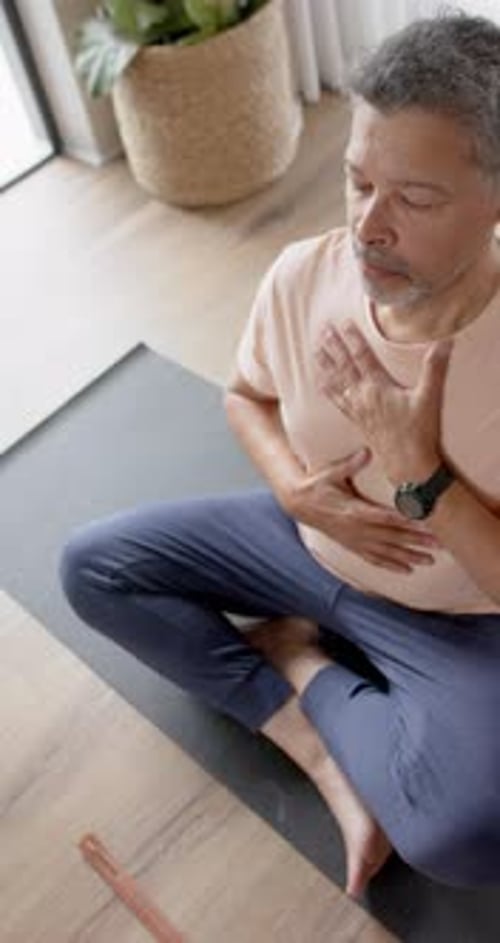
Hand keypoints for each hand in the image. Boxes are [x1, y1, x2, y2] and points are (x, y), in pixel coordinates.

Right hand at [284, 448, 438, 572]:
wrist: (297, 504)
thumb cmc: (316, 484)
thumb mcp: (330, 472)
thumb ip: (350, 464)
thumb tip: (367, 451)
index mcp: (353, 510)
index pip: (385, 517)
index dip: (405, 522)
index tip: (424, 524)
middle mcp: (356, 529)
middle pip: (391, 537)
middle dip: (416, 541)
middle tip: (439, 545)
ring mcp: (355, 540)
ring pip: (386, 552)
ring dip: (409, 557)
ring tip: (430, 561)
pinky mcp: (352, 546)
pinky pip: (374, 559)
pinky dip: (391, 565)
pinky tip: (407, 570)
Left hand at [315, 321, 452, 483]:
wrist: (406, 463)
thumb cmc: (418, 432)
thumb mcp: (429, 398)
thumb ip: (435, 368)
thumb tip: (445, 342)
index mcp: (378, 387)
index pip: (363, 356)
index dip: (353, 338)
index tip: (343, 322)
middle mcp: (363, 396)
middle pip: (344, 366)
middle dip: (333, 347)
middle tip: (322, 330)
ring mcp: (357, 409)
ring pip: (336, 382)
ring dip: (325, 365)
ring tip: (315, 350)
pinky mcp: (356, 421)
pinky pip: (337, 400)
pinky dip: (328, 389)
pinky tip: (321, 383)